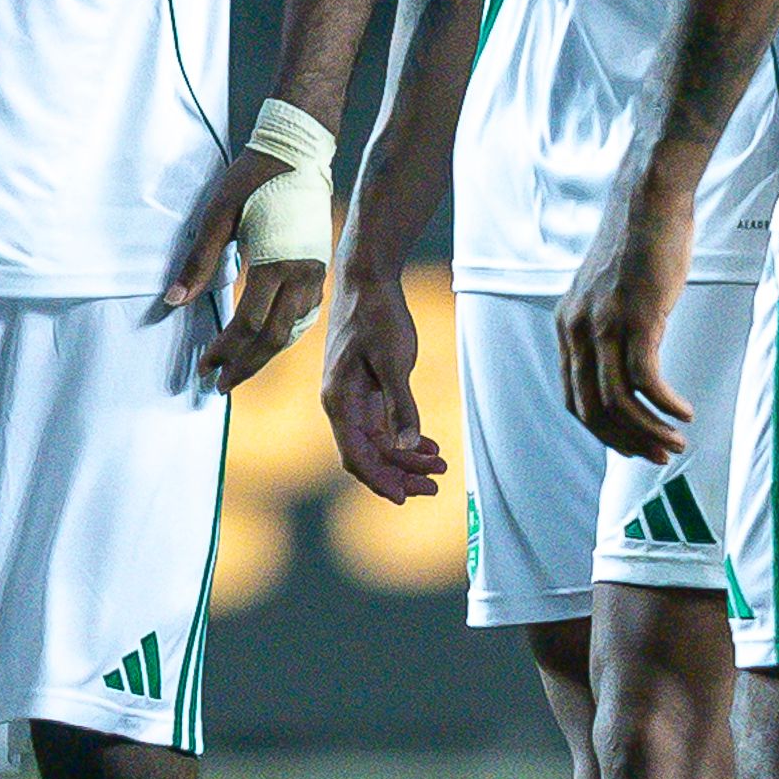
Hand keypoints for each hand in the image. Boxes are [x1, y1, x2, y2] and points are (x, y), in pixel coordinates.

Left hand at [160, 152, 320, 392]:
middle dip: (245, 365)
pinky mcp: (319, 267)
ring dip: (264, 356)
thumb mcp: (218, 216)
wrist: (297, 152)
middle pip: (274, 337)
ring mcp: (315, 272)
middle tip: (218, 386)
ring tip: (239, 372)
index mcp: (277, 262)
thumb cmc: (252, 179)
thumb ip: (198, 262)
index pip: (250, 324)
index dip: (225, 350)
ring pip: (292, 330)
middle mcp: (302, 274)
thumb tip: (172, 301)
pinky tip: (268, 344)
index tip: (204, 366)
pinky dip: (284, 336)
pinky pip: (304, 315)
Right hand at [320, 267, 444, 500]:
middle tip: (434, 487)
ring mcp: (353, 398)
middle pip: (367, 455)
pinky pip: (382, 425)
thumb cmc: (377, 316)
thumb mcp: (394, 361)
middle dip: (400, 474)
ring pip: (377, 443)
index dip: (380, 480)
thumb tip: (406, 446)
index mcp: (339, 402)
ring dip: (406, 458)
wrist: (367, 280)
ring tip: (439, 467)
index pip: (356, 456)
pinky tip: (429, 445)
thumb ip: (401, 406)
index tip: (404, 498)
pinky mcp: (365, 389)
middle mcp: (341, 405)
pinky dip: (404, 438)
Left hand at [556, 185, 696, 461]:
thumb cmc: (640, 242)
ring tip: (678, 441)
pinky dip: (666, 404)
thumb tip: (630, 361)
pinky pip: (647, 379)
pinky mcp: (636, 318)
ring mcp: (605, 325)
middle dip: (628, 441)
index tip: (635, 446)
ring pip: (620, 401)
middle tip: (661, 456)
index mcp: (568, 326)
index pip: (575, 399)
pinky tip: (686, 412)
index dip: (604, 432)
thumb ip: (611, 325)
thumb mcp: (611, 290)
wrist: (649, 199)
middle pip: (593, 410)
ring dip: (650, 430)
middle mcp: (578, 330)